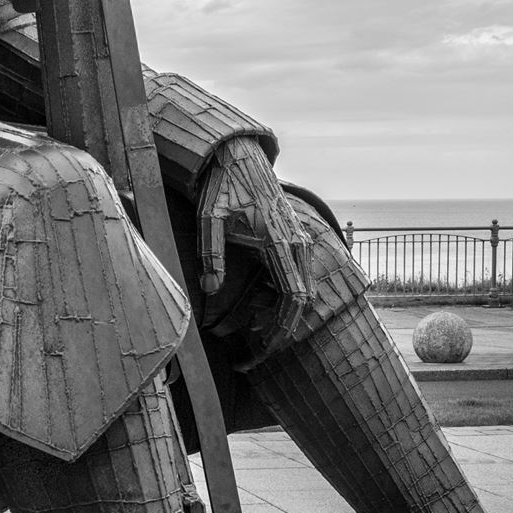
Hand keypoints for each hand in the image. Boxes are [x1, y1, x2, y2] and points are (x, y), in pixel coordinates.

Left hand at [197, 137, 313, 344]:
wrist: (238, 155)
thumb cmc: (221, 187)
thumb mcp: (209, 219)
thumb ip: (211, 254)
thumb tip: (210, 290)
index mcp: (279, 242)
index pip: (292, 297)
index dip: (281, 330)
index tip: (263, 352)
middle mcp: (296, 243)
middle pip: (302, 301)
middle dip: (283, 332)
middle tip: (255, 356)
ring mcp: (299, 239)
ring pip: (303, 290)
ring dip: (284, 316)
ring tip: (254, 337)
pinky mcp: (295, 237)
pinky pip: (297, 276)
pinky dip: (284, 298)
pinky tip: (260, 309)